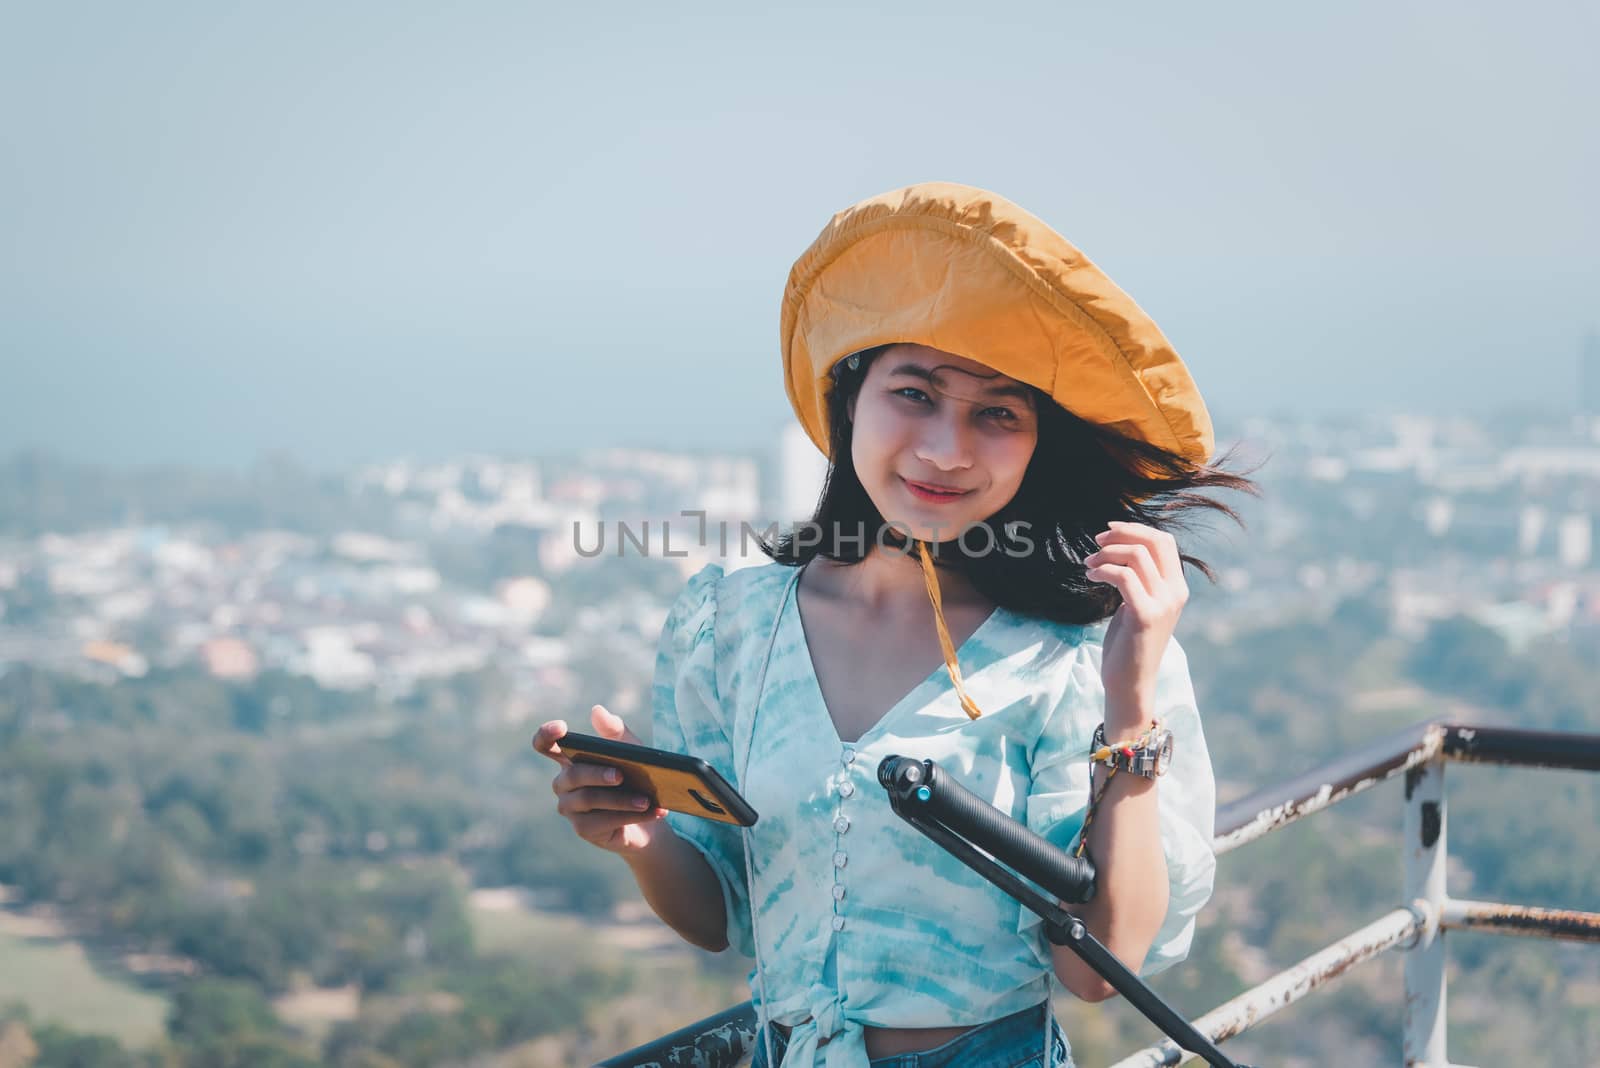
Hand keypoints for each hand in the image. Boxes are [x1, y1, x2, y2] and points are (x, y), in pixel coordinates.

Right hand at [532, 704, 669, 855]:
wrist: (648, 816)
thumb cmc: (634, 777)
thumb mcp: (630, 751)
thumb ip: (615, 731)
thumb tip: (596, 711)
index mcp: (569, 760)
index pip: (545, 745)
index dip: (546, 735)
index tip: (562, 727)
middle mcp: (563, 784)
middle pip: (573, 775)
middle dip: (598, 774)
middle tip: (621, 775)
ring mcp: (570, 808)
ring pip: (588, 799)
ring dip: (620, 799)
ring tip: (645, 799)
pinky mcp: (583, 829)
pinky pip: (603, 821)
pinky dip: (631, 816)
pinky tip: (653, 811)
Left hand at [1083, 521, 1187, 729]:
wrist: (1130, 682)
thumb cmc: (1129, 643)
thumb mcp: (1138, 604)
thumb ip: (1138, 579)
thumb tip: (1119, 548)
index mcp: (1176, 587)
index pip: (1164, 541)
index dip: (1135, 529)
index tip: (1108, 531)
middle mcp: (1175, 593)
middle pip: (1154, 541)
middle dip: (1122, 533)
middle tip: (1096, 541)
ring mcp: (1163, 604)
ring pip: (1136, 556)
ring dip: (1106, 554)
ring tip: (1088, 564)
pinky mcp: (1145, 615)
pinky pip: (1123, 576)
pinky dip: (1103, 570)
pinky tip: (1091, 576)